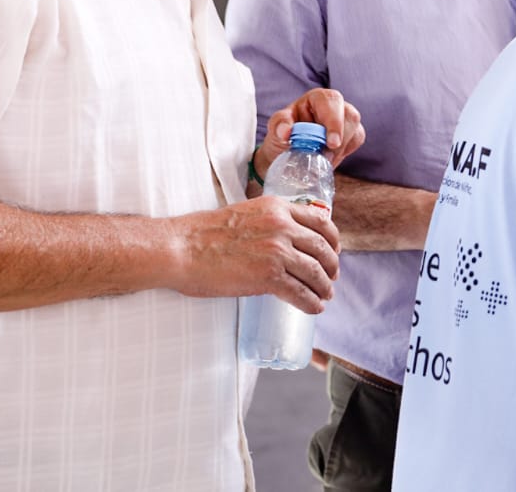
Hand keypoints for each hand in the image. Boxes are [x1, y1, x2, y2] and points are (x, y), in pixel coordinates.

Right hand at [169, 196, 340, 314]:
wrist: (180, 248)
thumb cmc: (203, 234)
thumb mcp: (245, 213)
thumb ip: (267, 222)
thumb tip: (281, 239)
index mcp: (277, 208)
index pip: (320, 220)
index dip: (332, 238)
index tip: (334, 249)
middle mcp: (282, 226)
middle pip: (322, 247)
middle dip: (331, 265)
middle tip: (332, 277)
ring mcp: (277, 251)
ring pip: (315, 271)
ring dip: (324, 287)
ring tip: (325, 296)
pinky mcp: (268, 276)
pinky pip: (300, 292)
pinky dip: (311, 302)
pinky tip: (314, 307)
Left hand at [255, 88, 365, 177]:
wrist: (288, 151)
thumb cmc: (284, 134)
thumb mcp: (276, 128)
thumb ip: (280, 125)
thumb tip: (285, 131)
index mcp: (318, 98)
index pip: (331, 101)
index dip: (334, 121)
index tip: (331, 143)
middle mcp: (336, 105)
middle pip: (349, 116)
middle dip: (341, 139)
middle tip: (327, 157)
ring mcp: (346, 118)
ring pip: (356, 130)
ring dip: (341, 149)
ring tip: (323, 160)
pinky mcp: (353, 132)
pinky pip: (357, 140)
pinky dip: (345, 152)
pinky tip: (330, 157)